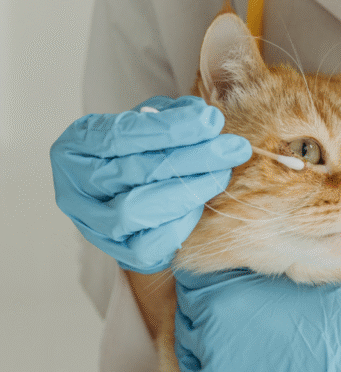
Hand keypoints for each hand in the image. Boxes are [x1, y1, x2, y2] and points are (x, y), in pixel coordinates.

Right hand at [50, 96, 251, 272]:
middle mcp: (75, 188)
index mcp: (75, 147)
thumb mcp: (150, 124)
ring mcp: (94, 226)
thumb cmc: (141, 153)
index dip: (171, 129)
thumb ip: (171, 116)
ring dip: (187, 191)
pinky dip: (179, 224)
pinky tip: (201, 204)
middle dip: (191, 158)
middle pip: (135, 172)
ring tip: (222, 174)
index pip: (121, 135)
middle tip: (233, 149)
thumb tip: (206, 119)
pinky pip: (149, 246)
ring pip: (136, 211)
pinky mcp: (120, 255)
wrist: (133, 197)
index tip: (212, 121)